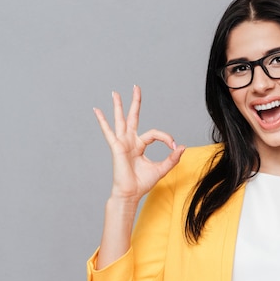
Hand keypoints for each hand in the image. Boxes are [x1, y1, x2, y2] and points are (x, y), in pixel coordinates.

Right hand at [94, 85, 184, 203]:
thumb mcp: (162, 168)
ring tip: (115, 92)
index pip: (155, 134)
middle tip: (136, 87)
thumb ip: (172, 158)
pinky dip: (102, 121)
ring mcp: (122, 143)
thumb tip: (183, 147)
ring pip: (120, 120)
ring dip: (118, 106)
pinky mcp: (116, 147)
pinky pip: (108, 132)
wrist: (130, 193)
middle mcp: (130, 141)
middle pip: (133, 117)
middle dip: (135, 102)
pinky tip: (96, 110)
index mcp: (140, 145)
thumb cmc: (142, 183)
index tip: (174, 147)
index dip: (166, 138)